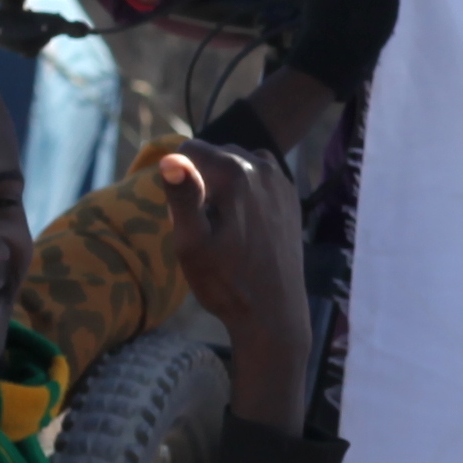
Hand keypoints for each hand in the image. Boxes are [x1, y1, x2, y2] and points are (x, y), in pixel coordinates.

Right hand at [157, 143, 312, 429]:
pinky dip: (245, 193)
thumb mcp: (191, 243)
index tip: (186, 215)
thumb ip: (182, 196)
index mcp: (234, 173)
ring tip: (224, 227)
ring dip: (224, 186)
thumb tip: (171, 158)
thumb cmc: (226, 281)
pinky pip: (257, 180)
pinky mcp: (291, 197)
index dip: (178, 181)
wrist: (274, 312)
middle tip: (205, 227)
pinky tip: (243, 226)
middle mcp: (263, 166)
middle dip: (202, 182)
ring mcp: (281, 181)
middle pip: (214, 155)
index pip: (188, 149)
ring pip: (236, 166)